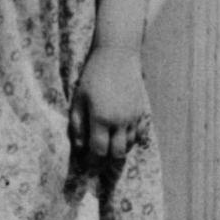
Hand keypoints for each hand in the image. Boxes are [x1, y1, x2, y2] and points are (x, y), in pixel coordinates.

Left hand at [69, 44, 148, 162]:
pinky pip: (139, 134)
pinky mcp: (142, 111)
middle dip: (106, 161)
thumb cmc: (93, 75)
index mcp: (101, 118)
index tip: (86, 165)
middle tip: (97, 162)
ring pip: (129, 145)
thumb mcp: (79, 98)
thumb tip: (80, 146)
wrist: (118, 55)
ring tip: (108, 149)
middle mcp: (120, 121)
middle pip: (117, 153)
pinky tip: (121, 138)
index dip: (92, 161)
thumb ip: (77, 124)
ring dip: (118, 150)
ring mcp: (133, 116)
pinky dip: (131, 140)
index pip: (99, 150)